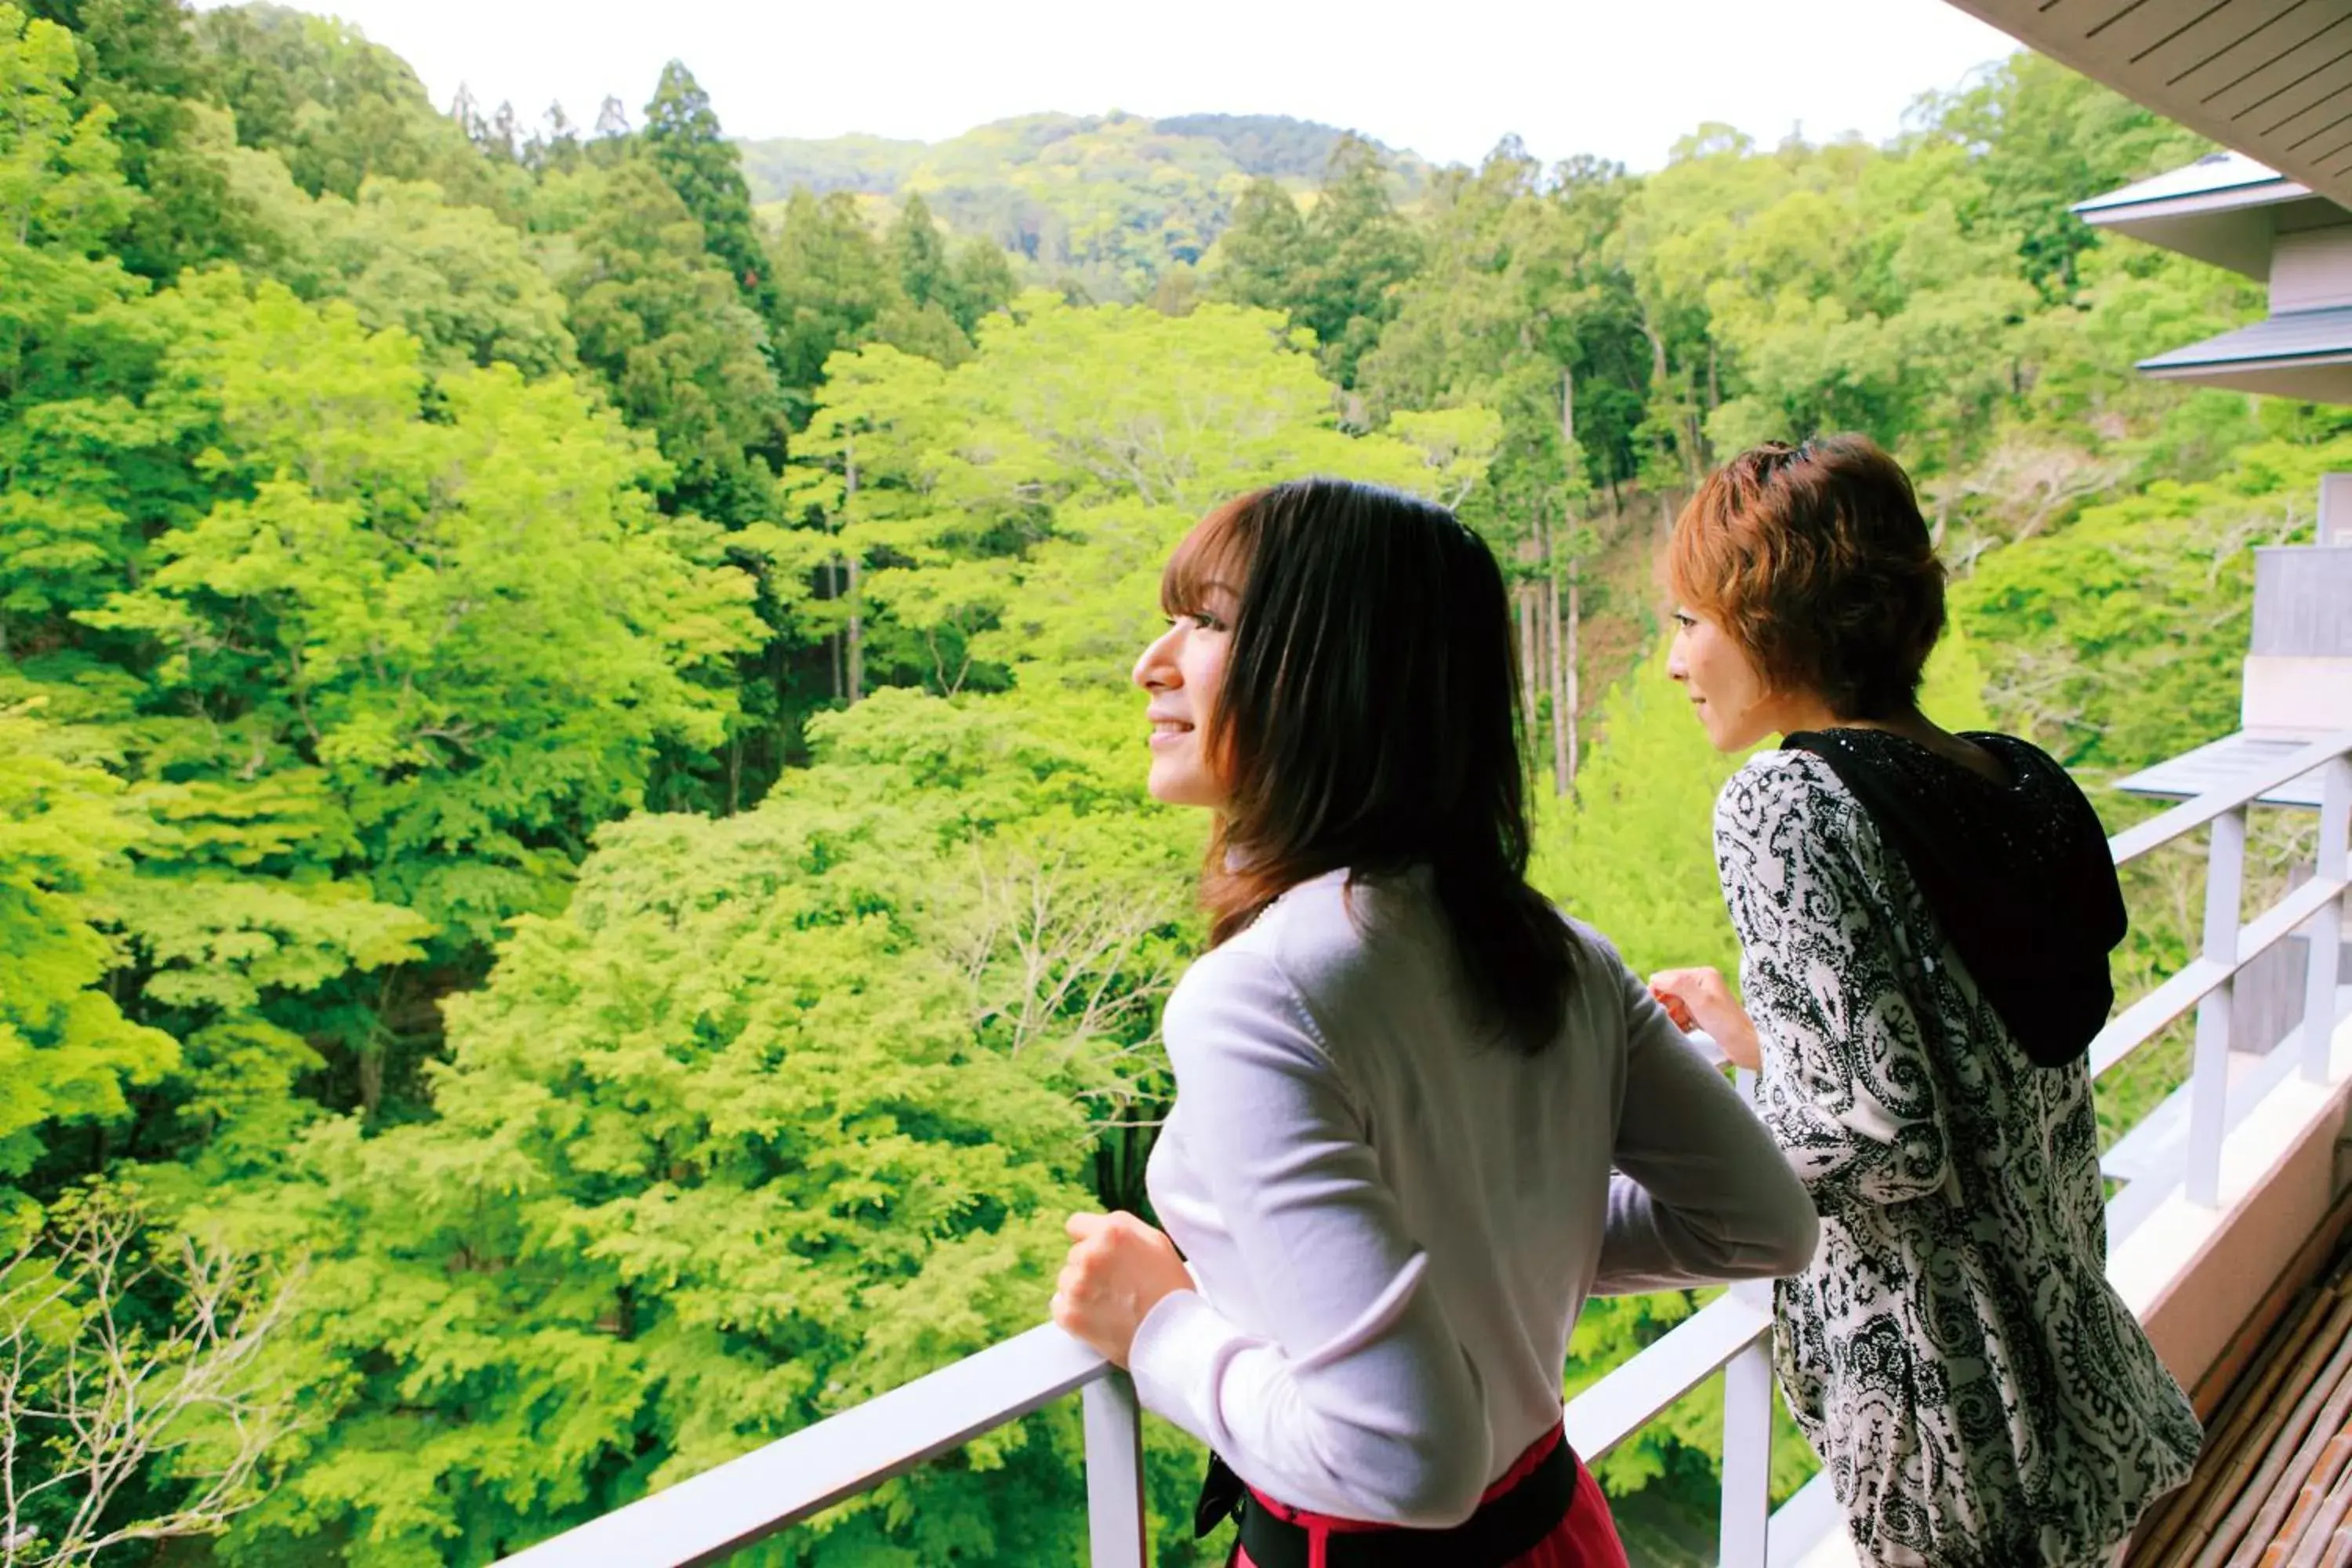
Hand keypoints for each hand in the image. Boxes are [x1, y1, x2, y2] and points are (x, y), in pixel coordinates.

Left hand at [1051, 1211, 1192, 1366]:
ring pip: (1066, 1280)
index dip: (1090, 1239)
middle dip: (1091, 1267)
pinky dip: (1074, 1312)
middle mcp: (1090, 1254)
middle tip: (1117, 1285)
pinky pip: (1059, 1305)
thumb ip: (1122, 1228)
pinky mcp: (1069, 1314)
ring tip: (1111, 1304)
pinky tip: (1098, 1317)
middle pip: (1074, 1255)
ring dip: (1082, 1290)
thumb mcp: (1156, 1242)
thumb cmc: (1170, 1289)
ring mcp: (1077, 1285)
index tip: (1102, 1255)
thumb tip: (1096, 1229)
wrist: (1173, 1337)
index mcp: (1113, 1232)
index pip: (1075, 1225)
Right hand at [1649, 966, 1762, 1071]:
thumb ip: (1678, 985)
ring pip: (1673, 1007)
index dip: (1656, 991)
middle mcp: (1701, 985)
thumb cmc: (1729, 1024)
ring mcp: (1701, 1001)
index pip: (1667, 977)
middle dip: (1663, 1006)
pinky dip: (1676, 1025)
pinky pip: (1680, 1018)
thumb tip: (1655, 978)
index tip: (1653, 1007)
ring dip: (1669, 1017)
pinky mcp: (1701, 1017)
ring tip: (1674, 1028)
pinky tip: (1679, 1032)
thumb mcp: (1701, 1001)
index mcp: (1702, 975)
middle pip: (1669, 992)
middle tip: (1664, 1020)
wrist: (1747, 1047)